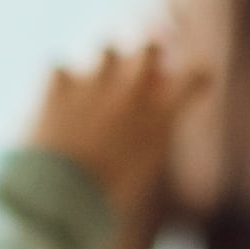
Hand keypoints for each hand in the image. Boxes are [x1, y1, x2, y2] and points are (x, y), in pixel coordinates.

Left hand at [22, 39, 204, 242]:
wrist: (58, 201)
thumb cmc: (104, 201)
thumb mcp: (140, 174)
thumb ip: (148, 140)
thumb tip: (148, 126)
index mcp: (160, 118)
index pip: (195, 77)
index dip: (194, 77)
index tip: (193, 79)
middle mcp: (132, 92)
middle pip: (149, 47)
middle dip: (146, 54)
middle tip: (137, 68)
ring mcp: (95, 83)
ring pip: (106, 48)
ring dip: (103, 64)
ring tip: (92, 85)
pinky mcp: (58, 85)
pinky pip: (59, 65)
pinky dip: (58, 81)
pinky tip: (55, 98)